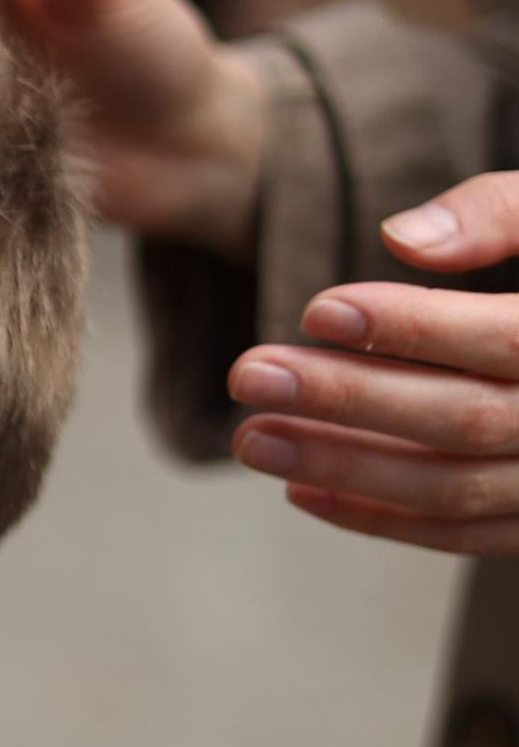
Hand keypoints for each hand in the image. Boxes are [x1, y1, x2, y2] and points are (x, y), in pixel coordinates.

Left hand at [226, 175, 518, 551]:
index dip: (410, 327)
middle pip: (464, 420)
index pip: (504, 339)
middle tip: (251, 374)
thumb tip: (403, 239)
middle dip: (350, 400)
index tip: (316, 308)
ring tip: (253, 435)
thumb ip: (501, 211)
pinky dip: (381, 519)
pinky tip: (302, 488)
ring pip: (454, 488)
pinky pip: (466, 535)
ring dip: (345, 467)